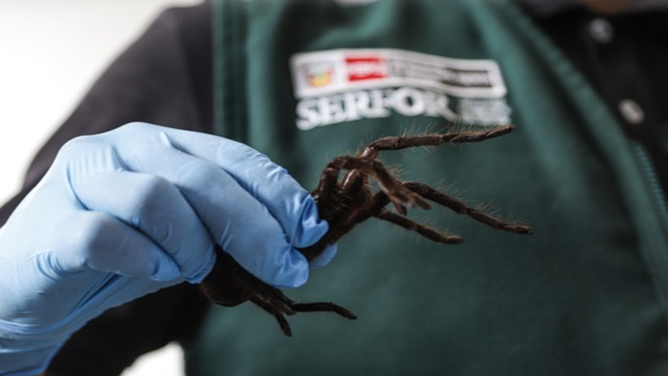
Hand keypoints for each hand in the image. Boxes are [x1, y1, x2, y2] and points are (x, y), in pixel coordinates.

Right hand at [0, 122, 331, 374]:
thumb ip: (246, 240)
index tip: (311, 230)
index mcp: (166, 145)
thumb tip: (319, 249)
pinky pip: (104, 234)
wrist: (39, 287)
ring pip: (156, 198)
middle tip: (285, 269)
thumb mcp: (195, 244)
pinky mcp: (50, 219)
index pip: (235, 157)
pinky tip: (153, 273)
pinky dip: (141, 260)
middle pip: (203, 178)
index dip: (279, 192)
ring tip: (194, 271)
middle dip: (256, 228)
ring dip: (191, 246)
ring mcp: (85, 177)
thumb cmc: (125, 258)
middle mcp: (126, 147)